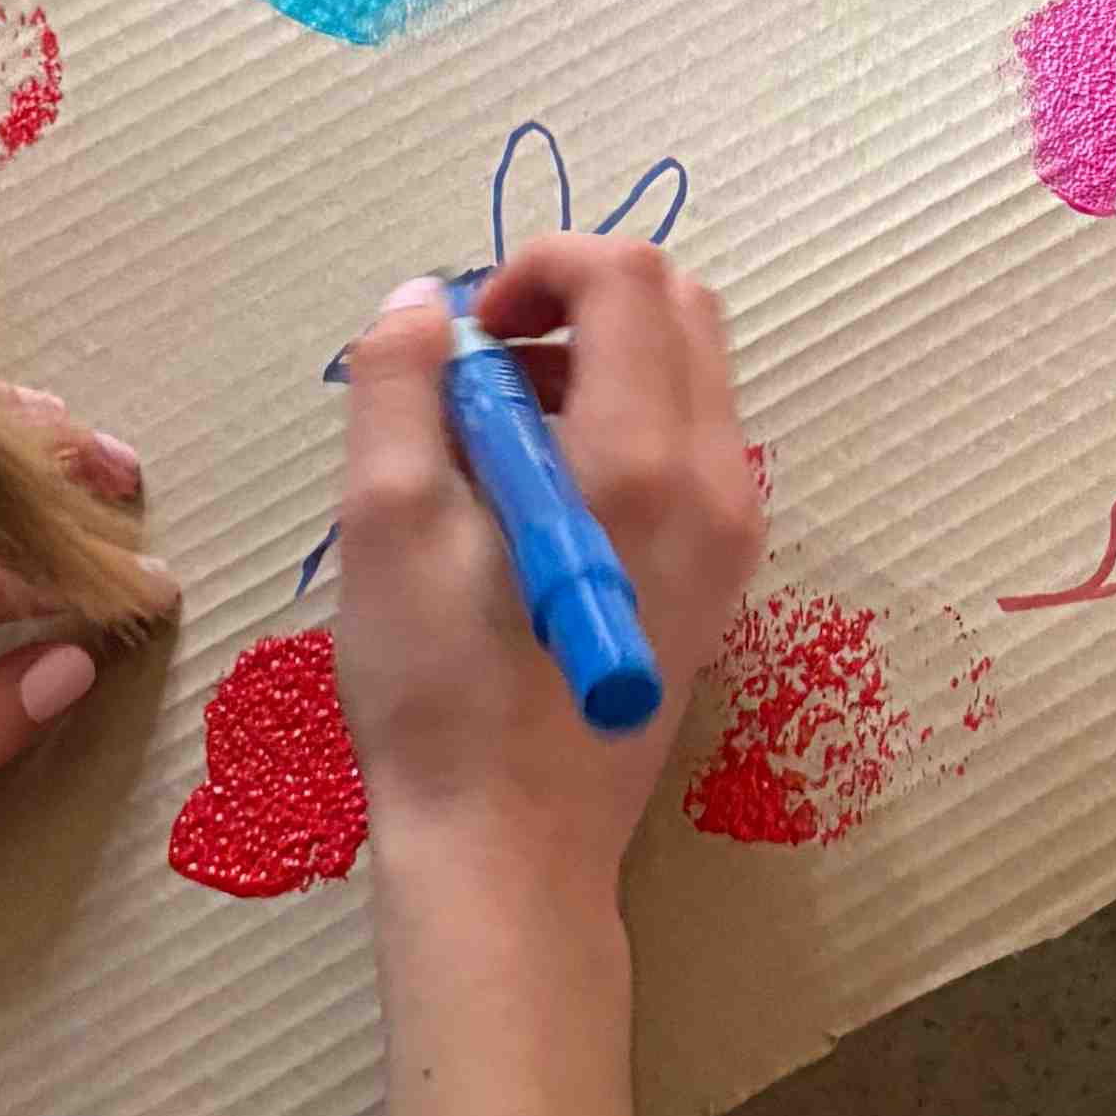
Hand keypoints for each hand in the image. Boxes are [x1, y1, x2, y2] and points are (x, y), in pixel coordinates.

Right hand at [328, 238, 764, 933]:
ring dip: (597, 363)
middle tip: (482, 372)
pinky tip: (536, 497)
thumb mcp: (385, 523)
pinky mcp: (720, 575)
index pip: (628, 277)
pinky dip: (621, 425)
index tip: (466, 333)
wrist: (508, 847)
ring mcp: (730, 532)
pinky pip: (690, 446)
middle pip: (679, 308)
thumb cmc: (437, 691)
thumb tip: (424, 301)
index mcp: (639, 456)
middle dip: (578, 303)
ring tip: (492, 441)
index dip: (539, 267)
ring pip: (690, 375)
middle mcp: (714, 480)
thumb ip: (402, 385)